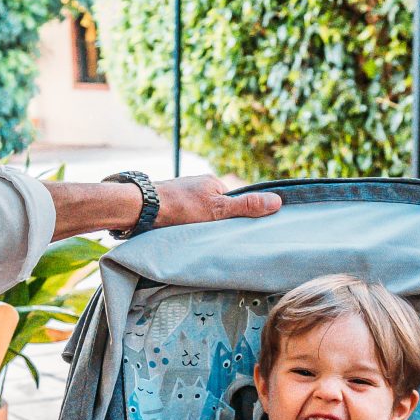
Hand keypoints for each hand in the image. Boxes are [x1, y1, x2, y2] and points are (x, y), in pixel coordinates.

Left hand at [152, 175, 279, 229]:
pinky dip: (185, 224)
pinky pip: (184, 215)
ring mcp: (183, 192)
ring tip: (194, 236)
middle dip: (216, 222)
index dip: (234, 218)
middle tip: (211, 236)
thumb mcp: (218, 210)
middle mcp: (198, 185)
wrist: (141, 208)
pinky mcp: (169, 203)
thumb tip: (277, 201)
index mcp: (213, 182)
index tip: (232, 232)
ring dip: (199, 224)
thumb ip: (246, 207)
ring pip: (199, 213)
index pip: (233, 202)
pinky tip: (181, 233)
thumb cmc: (180, 207)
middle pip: (217, 207)